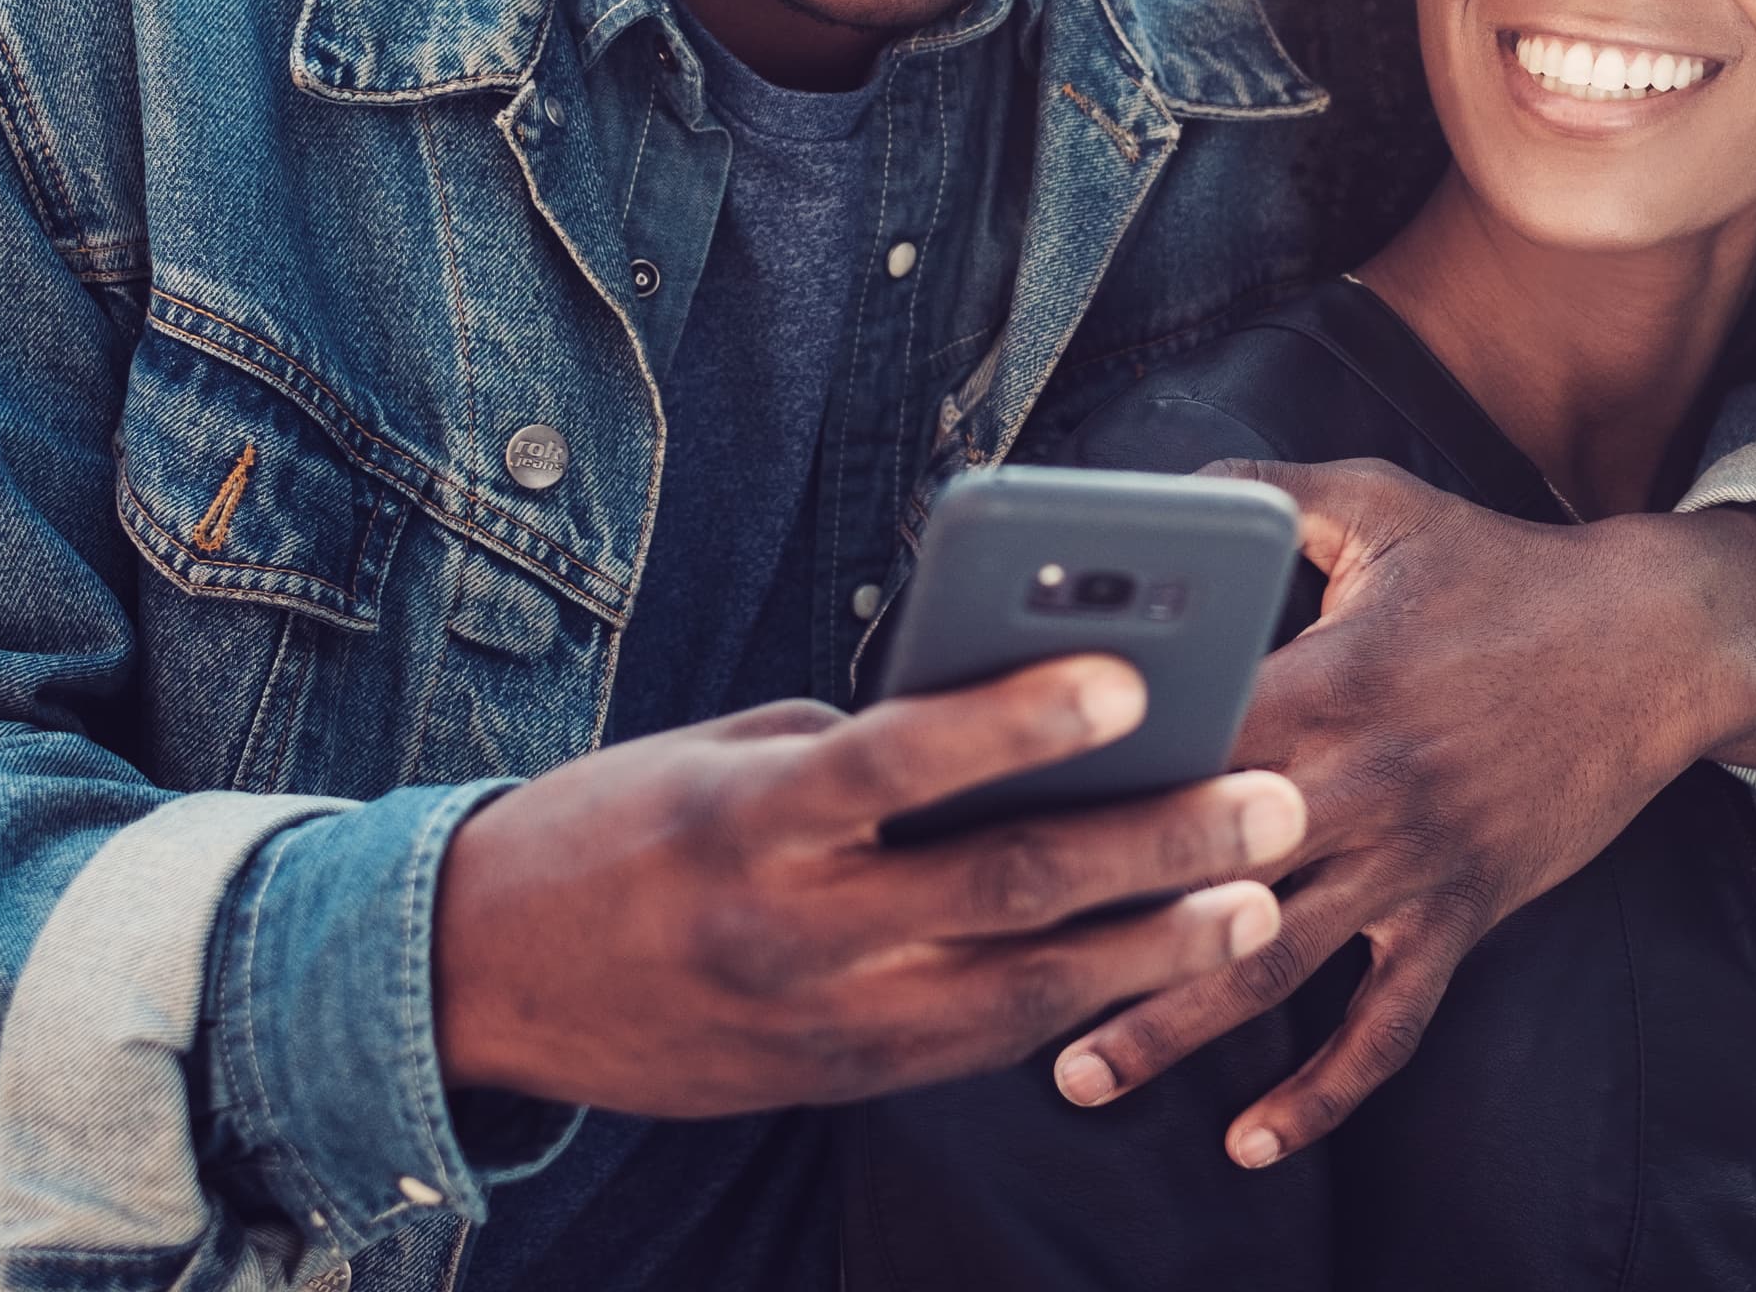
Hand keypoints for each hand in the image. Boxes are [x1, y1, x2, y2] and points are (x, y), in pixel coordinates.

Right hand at [432, 655, 1304, 1119]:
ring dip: (1154, 947)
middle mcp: (791, 925)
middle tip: (1272, 802)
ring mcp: (822, 1019)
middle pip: (1001, 885)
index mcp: (751, 813)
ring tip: (1258, 901)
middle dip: (1153, 846)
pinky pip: (984, 1041)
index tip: (1130, 676)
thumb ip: (861, 747)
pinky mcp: (839, 1080)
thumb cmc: (620, 824)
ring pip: (1020, 989)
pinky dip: (1082, 1003)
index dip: (1017, 721)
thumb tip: (1015, 726)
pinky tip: (1165, 965)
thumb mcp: (726, 753)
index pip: (900, 757)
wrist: (483, 979)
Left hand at [1049, 460, 1755, 1166]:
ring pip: (1272, 964)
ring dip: (1174, 1028)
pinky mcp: (1461, 912)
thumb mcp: (1384, 504)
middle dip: (1097, 929)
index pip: (1186, 746)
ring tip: (1079, 1074)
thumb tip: (1165, 482)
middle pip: (1204, 874)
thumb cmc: (1508, 568)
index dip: (1093, 782)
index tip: (997, 817)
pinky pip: (1388, 1023)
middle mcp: (1362, 784)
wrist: (1657, 641)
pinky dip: (1324, 1091)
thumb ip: (1267, 489)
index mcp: (1328, 681)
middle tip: (989, 972)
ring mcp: (1413, 861)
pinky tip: (1254, 1142)